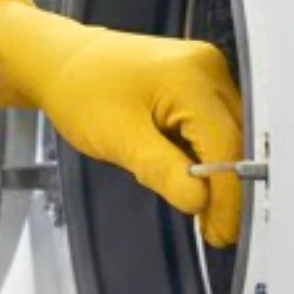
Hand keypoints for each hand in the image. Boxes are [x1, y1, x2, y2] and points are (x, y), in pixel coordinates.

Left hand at [0, 0, 245, 246]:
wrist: (60, 62)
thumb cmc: (80, 89)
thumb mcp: (118, 138)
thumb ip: (162, 171)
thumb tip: (200, 201)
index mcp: (191, 77)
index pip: (226, 146)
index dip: (226, 195)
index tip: (222, 230)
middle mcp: (206, 69)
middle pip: (234, 140)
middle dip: (223, 188)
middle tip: (213, 228)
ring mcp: (204, 72)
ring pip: (226, 135)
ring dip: (214, 173)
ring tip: (194, 203)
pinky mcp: (196, 82)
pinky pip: (211, 125)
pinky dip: (202, 154)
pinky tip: (184, 172)